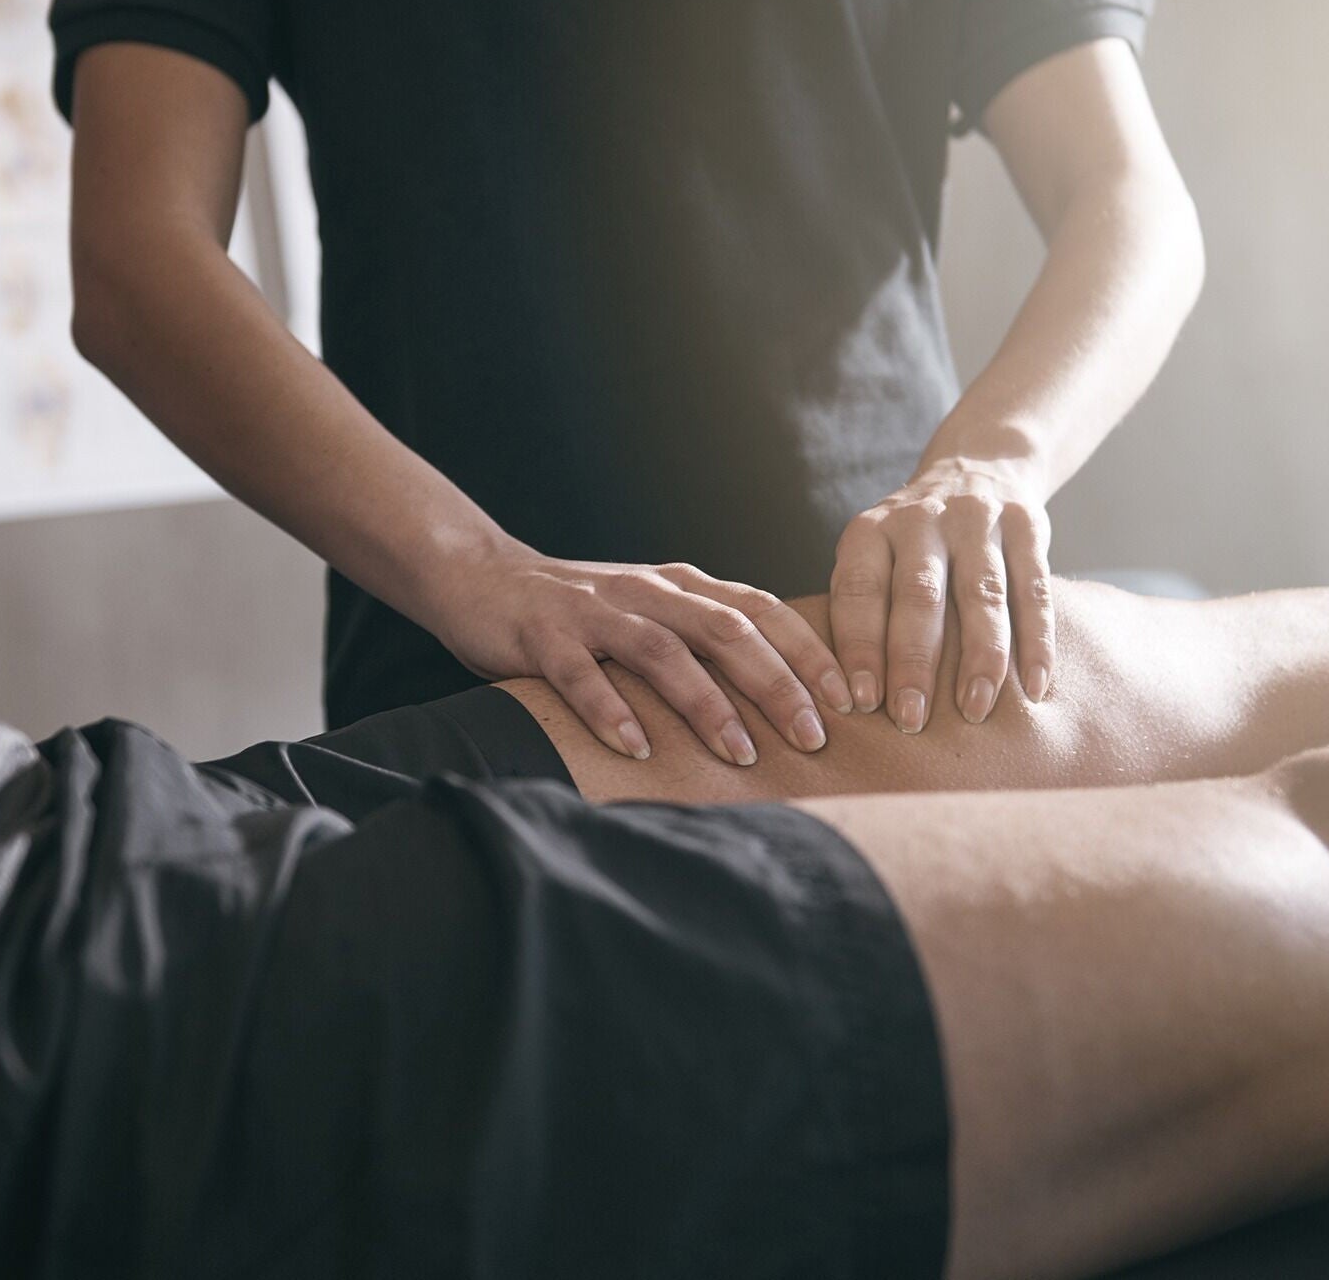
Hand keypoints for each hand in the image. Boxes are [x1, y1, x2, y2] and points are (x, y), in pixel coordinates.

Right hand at [427, 546, 857, 763]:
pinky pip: (582, 673)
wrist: (479, 576)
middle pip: (726, 631)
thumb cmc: (578, 610)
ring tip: (740, 753)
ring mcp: (594, 610)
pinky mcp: (543, 634)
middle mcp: (646, 590)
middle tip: (814, 737)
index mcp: (680, 585)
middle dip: (776, 684)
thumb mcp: (650, 613)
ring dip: (706, 703)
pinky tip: (636, 748)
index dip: (809, 652)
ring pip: (663, 651)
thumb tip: (779, 697)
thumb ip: (701, 639)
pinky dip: (611, 710)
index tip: (849, 700)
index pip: (761, 611)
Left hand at [829, 460, 1055, 733]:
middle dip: (913, 663)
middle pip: (918, 596)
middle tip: (911, 719)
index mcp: (870, 531)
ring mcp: (977, 520)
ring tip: (974, 710)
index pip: (859, 592)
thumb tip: (854, 697)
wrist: (977, 465)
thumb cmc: (910, 545)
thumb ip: (864, 611)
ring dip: (980, 658)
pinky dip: (1037, 643)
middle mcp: (921, 521)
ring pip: (982, 595)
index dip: (859, 648)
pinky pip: (1035, 591)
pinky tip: (1035, 687)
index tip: (860, 702)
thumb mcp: (873, 558)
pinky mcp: (1027, 526)